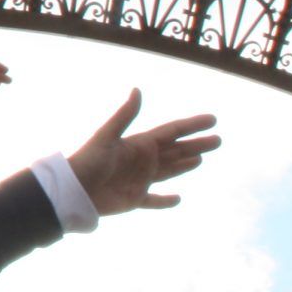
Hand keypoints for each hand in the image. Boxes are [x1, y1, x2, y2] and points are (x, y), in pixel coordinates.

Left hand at [67, 89, 219, 214]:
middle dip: (196, 145)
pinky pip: (154, 200)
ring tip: (201, 158)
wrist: (74, 190)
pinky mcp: (135, 199)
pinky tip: (178, 199)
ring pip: (169, 171)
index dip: (192, 125)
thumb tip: (137, 89)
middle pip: (176, 151)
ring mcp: (140, 180)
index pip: (172, 132)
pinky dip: (165, 201)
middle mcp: (143, 160)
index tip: (213, 120)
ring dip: (185, 165)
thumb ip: (125, 115)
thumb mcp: (107, 136)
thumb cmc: (88, 161)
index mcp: (139, 144)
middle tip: (218, 140)